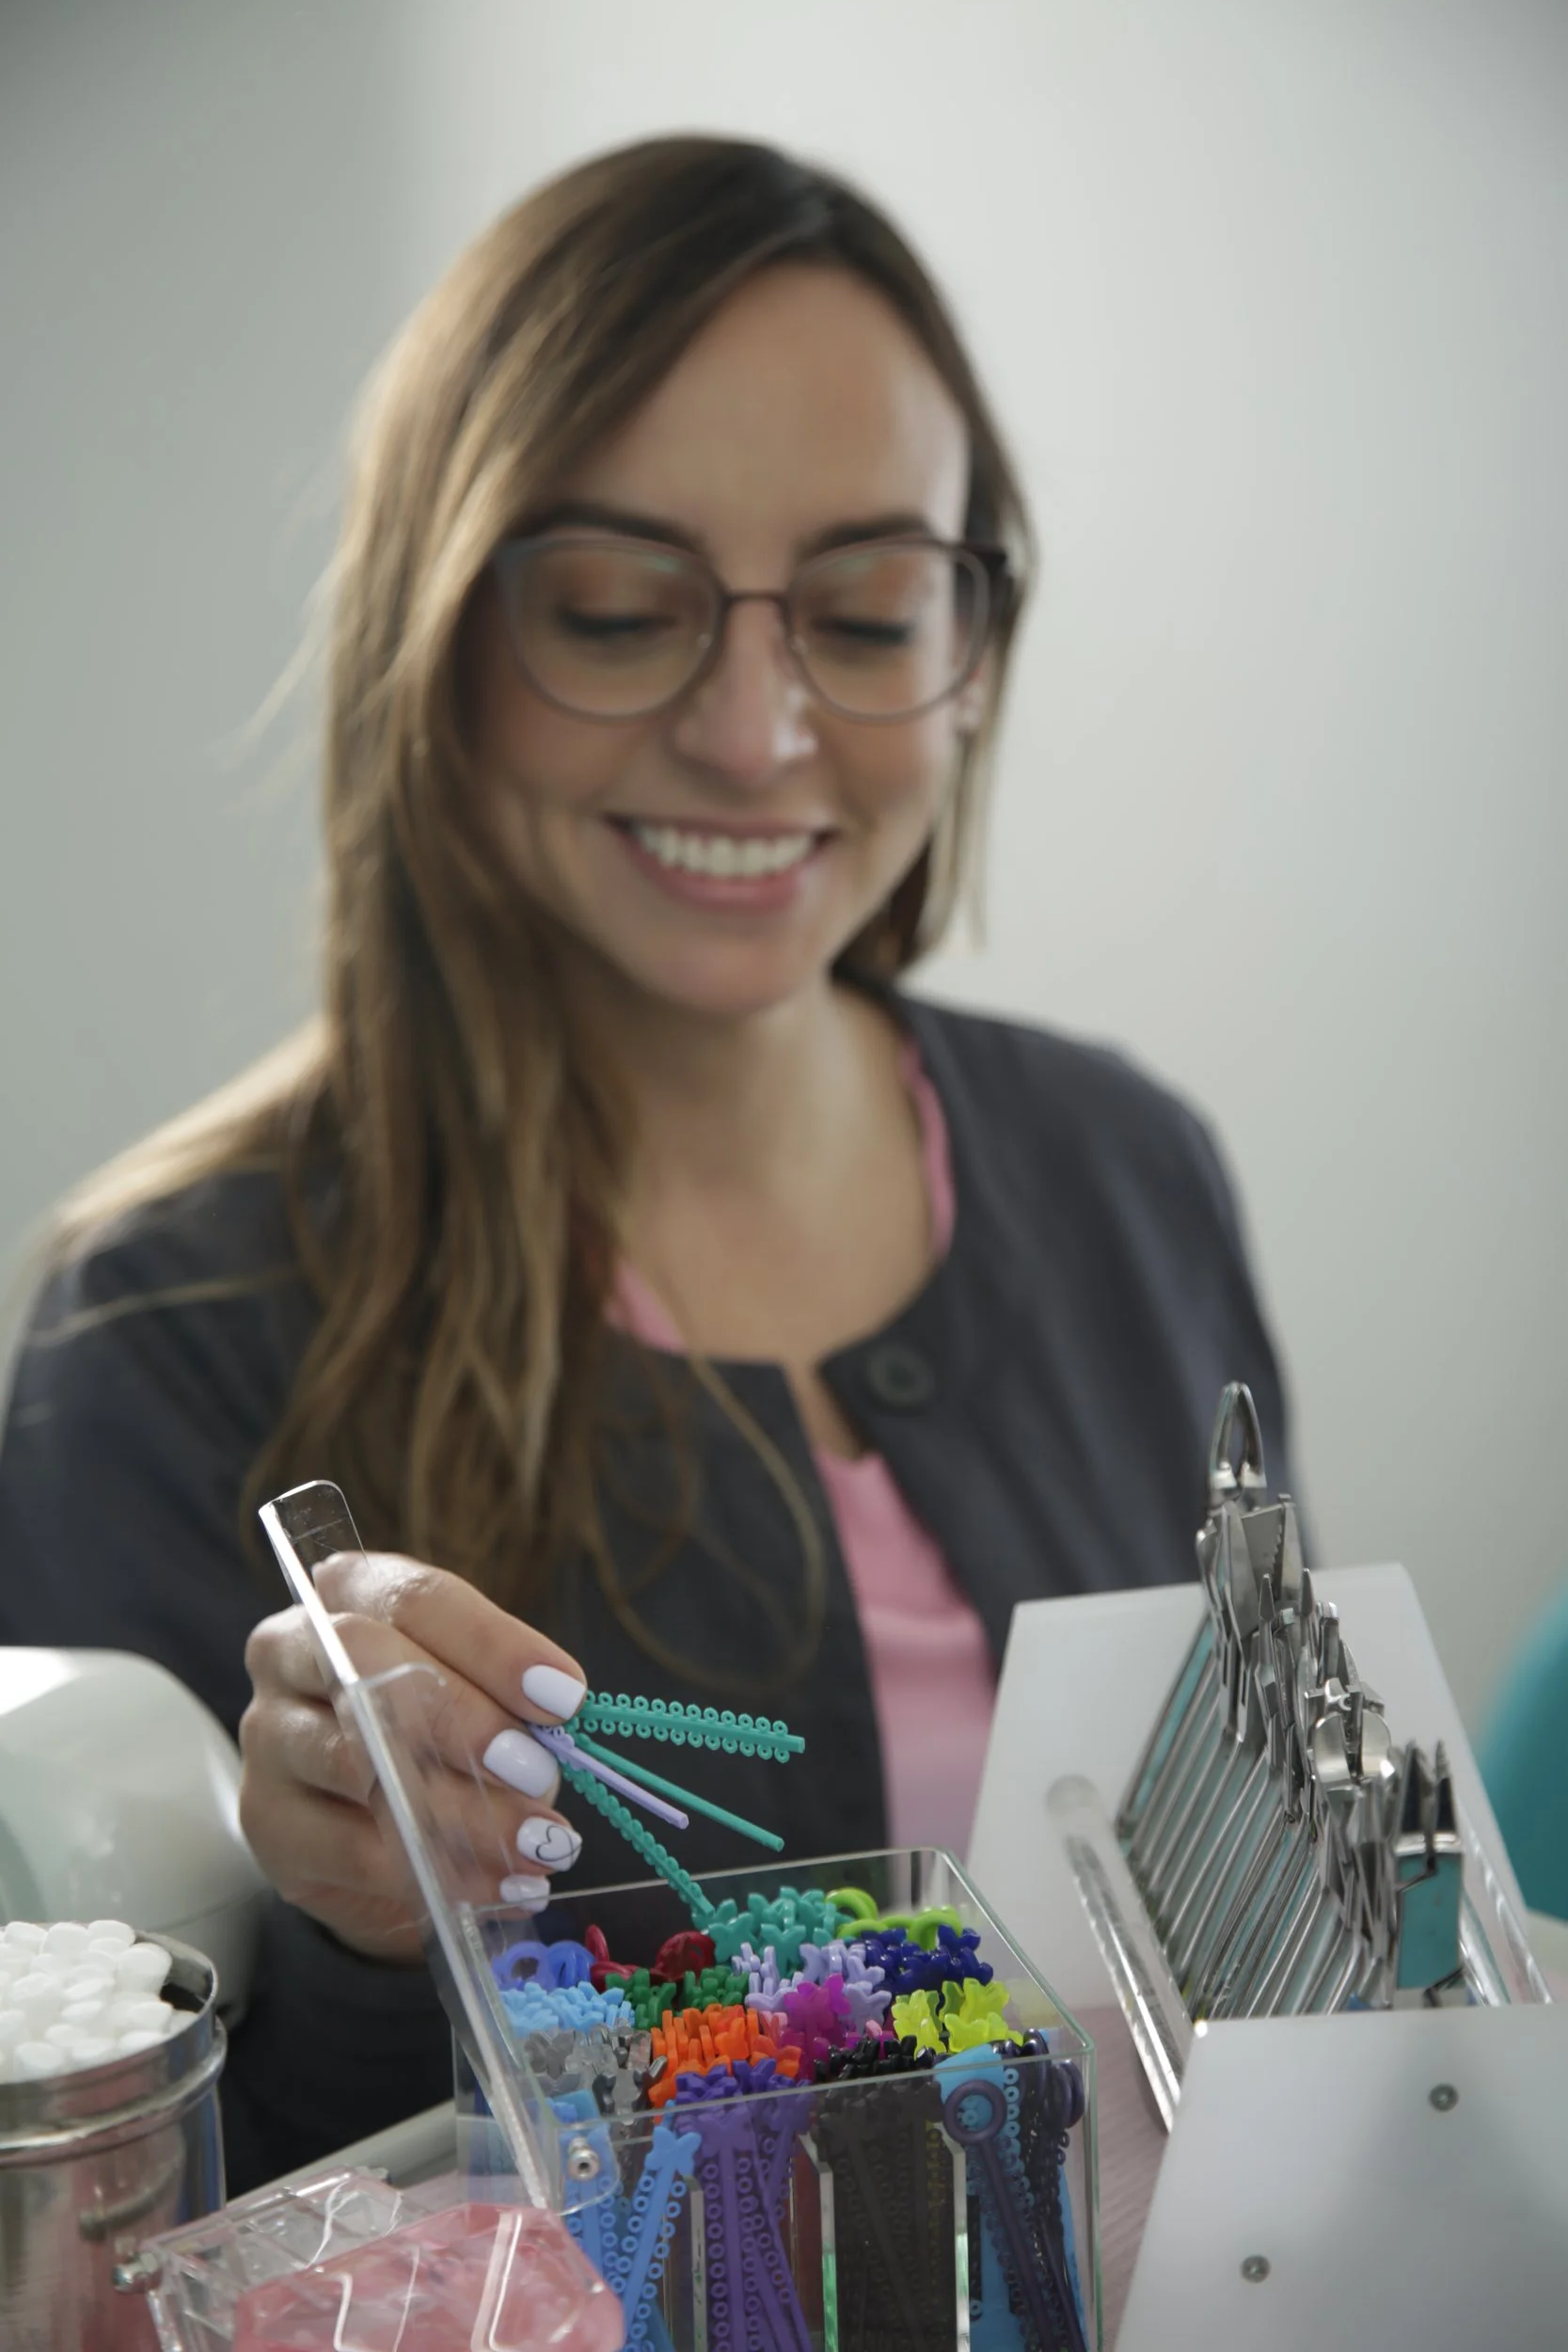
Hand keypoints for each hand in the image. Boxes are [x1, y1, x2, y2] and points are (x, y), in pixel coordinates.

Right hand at [239, 1551, 586, 1961]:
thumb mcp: (482, 1698)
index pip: (415, 1598)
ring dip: (461, 1808)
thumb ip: (507, 1703)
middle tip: (537, 1771)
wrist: (377, 1834)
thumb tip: (548, 1739)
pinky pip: (353, 1848)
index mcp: (351, 1591)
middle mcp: (291, 1648)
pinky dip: (436, 1871)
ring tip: (536, 1842)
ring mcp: (269, 1735)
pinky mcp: (267, 1822)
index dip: (491, 1645)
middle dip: (462, 1718)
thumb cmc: (439, 1734)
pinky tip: (497, 1882)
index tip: (564, 1695)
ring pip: (358, 1761)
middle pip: (365, 1661)